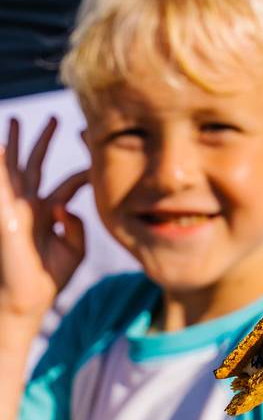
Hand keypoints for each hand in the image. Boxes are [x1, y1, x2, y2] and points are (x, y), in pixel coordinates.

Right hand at [0, 118, 87, 334]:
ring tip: (16, 119)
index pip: (68, 183)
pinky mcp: (7, 215)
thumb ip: (78, 226)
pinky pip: (3, 186)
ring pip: (15, 168)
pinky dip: (1, 166)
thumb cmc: (48, 280)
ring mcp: (15, 207)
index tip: (97, 155)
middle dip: (43, 141)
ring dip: (16, 143)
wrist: (24, 302)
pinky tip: (0, 146)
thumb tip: (68, 207)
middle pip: (37, 165)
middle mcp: (30, 205)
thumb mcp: (74, 250)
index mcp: (49, 213)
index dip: (84, 171)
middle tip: (53, 117)